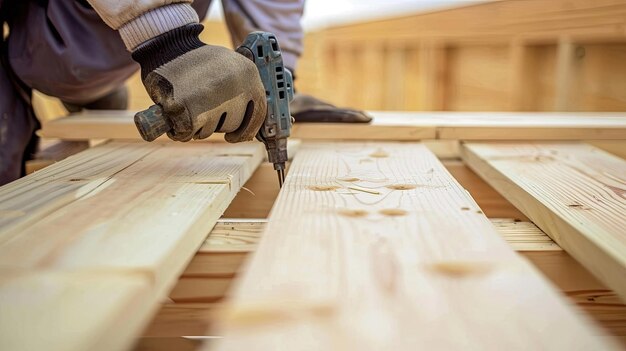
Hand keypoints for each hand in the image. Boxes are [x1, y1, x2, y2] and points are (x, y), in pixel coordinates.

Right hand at [132, 24, 266, 141]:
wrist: (163, 46)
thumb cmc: (194, 61)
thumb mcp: (227, 67)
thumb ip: (241, 90)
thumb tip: (251, 128)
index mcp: (250, 73)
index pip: (259, 112)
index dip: (247, 129)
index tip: (236, 136)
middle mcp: (237, 87)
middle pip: (233, 124)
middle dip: (216, 123)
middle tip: (200, 106)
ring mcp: (214, 100)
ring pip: (210, 131)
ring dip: (196, 125)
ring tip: (186, 101)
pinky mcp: (190, 112)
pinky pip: (188, 133)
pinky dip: (179, 129)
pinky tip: (174, 112)